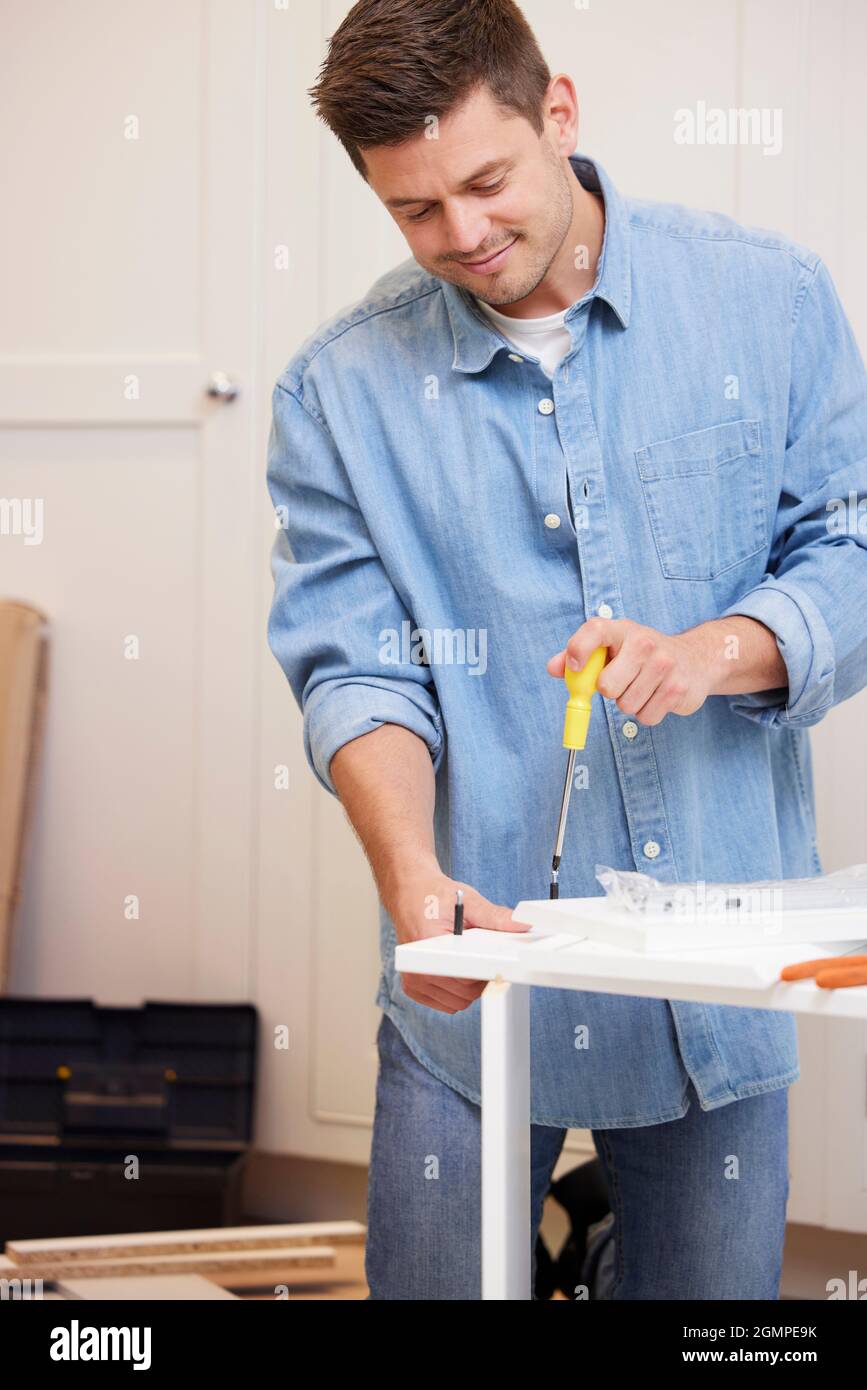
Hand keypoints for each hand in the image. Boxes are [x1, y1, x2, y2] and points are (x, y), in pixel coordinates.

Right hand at [385, 860, 529, 1013]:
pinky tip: (456, 970)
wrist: (408, 893)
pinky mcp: (413, 987)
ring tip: (465, 958)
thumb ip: (495, 917)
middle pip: (466, 993)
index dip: (487, 969)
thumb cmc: (434, 896)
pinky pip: (447, 1003)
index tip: (497, 962)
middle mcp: (416, 967)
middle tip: (481, 953)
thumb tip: (522, 925)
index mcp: (427, 943)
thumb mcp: (467, 900)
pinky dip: (457, 991)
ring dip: (469, 987)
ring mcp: (413, 980)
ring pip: (459, 1002)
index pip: (466, 976)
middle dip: (481, 977)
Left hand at [547, 617, 712, 725]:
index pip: (595, 631)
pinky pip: (646, 717)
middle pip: (607, 685)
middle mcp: (644, 642)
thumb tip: (553, 668)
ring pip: (626, 705)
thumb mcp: (613, 646)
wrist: (695, 659)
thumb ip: (580, 655)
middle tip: (621, 681)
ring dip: (629, 703)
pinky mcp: (678, 689)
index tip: (574, 668)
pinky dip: (647, 713)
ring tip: (642, 687)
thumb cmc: (641, 655)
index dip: (578, 650)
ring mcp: (665, 665)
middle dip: (609, 691)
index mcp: (622, 629)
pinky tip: (656, 696)